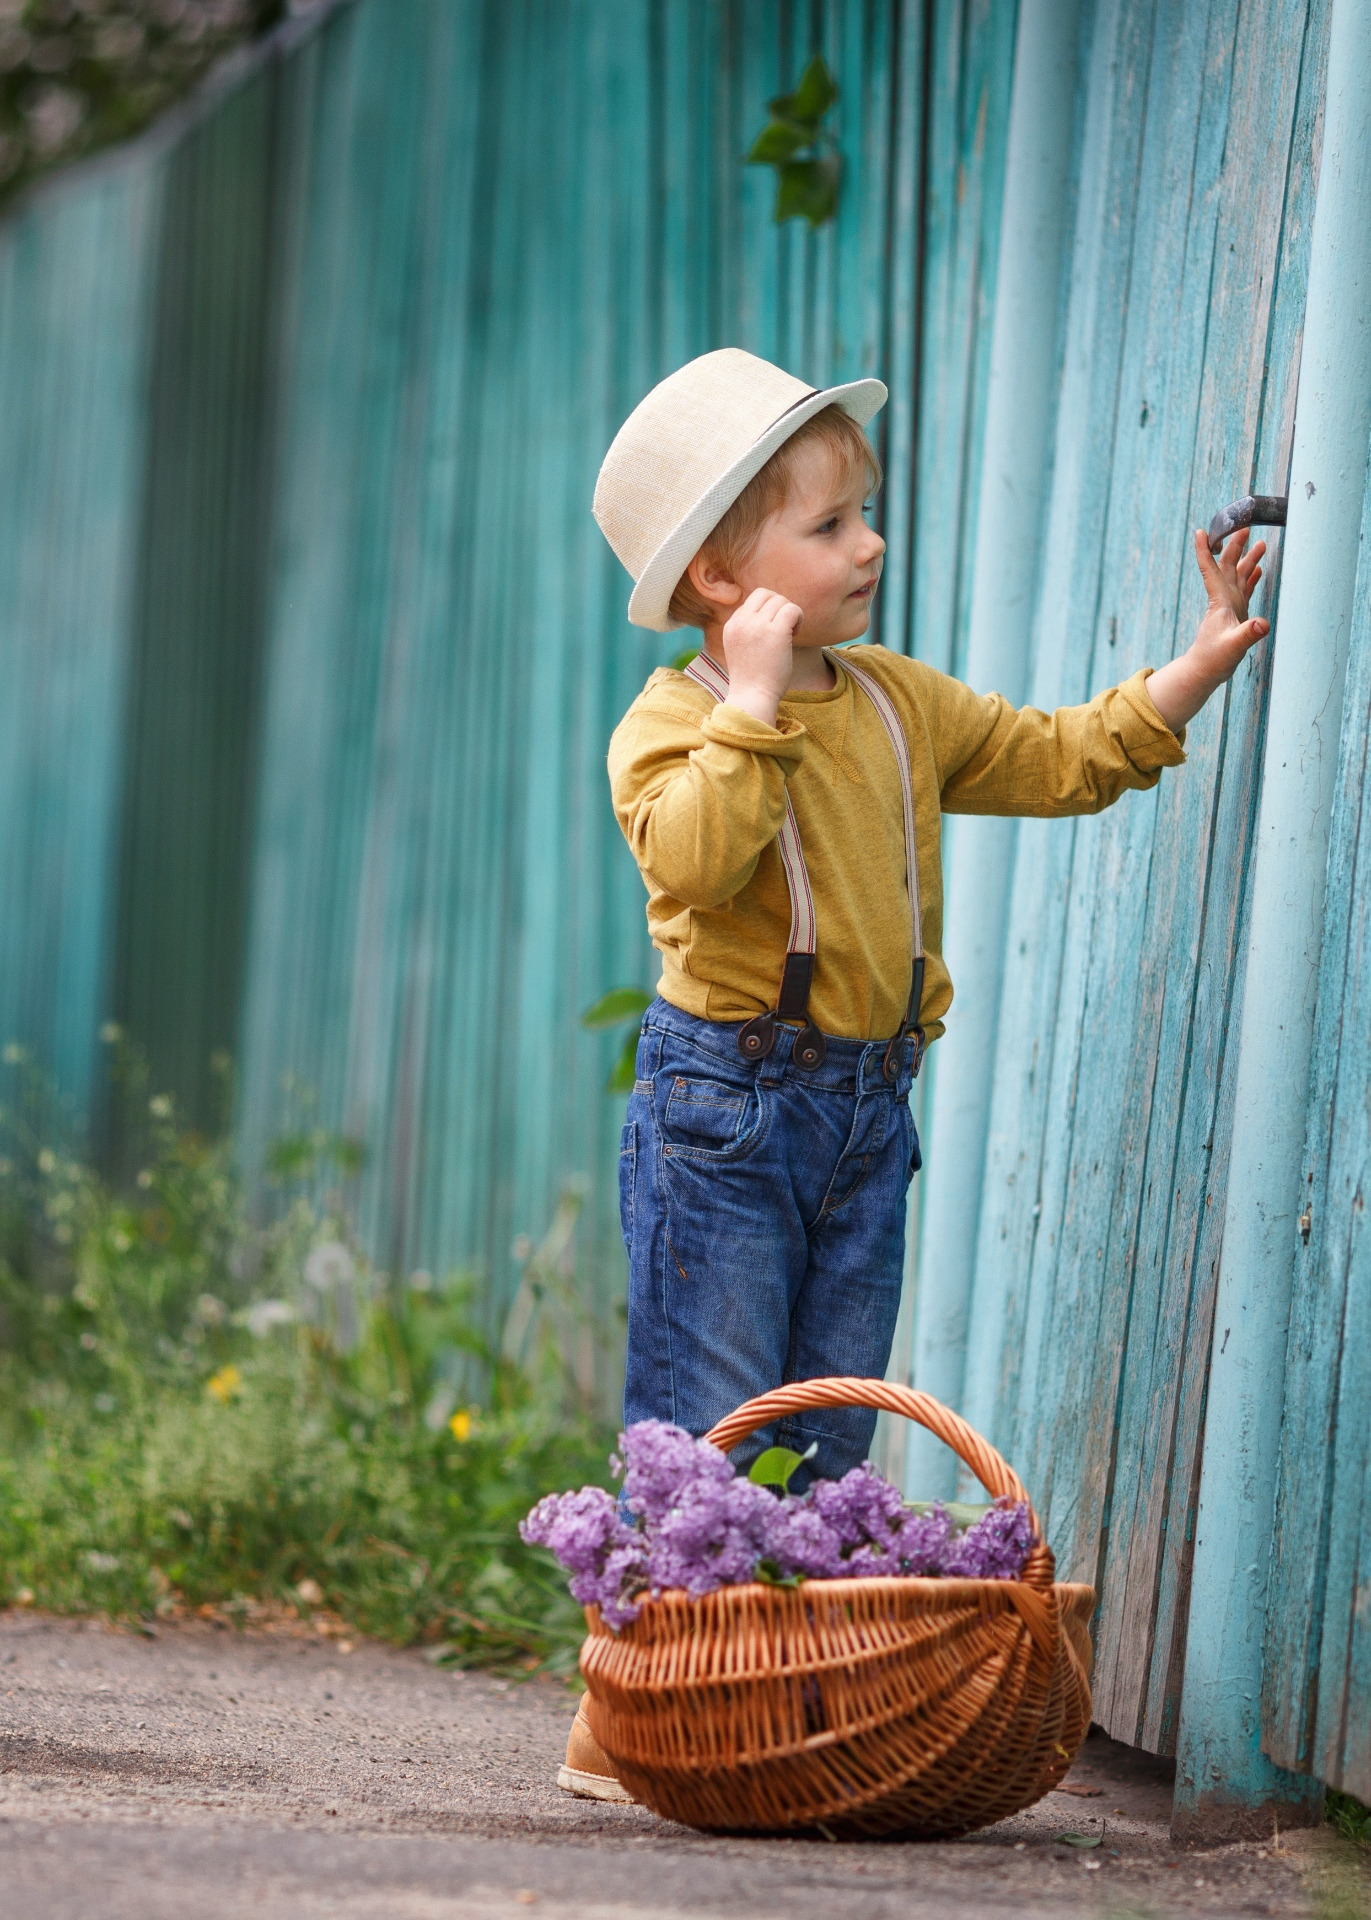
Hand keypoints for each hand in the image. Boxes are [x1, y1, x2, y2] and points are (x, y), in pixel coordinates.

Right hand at [718, 588, 803, 726]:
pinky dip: (799, 618)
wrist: (753, 698)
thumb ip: (749, 631)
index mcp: (731, 626)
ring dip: (790, 615)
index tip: (772, 634)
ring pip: (780, 600)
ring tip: (790, 636)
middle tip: (784, 630)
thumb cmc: (753, 680)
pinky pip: (792, 609)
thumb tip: (771, 613)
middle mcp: (741, 622)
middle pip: (765, 594)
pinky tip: (796, 635)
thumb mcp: (742, 650)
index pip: (752, 602)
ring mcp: (757, 626)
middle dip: (779, 607)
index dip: (767, 613)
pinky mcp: (775, 632)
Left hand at [1146, 529, 1269, 731]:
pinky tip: (1257, 570)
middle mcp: (1223, 600)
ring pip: (1237, 576)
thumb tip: (1262, 625)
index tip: (1200, 531)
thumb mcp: (1233, 647)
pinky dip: (1250, 578)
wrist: (1205, 672)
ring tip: (1260, 543)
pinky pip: (1244, 590)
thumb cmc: (1214, 660)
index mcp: (1219, 602)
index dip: (1205, 550)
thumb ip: (1248, 635)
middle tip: (1244, 526)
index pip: (1210, 570)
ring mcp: (1230, 607)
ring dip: (1246, 559)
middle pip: (1227, 566)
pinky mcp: (1236, 615)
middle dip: (1234, 546)